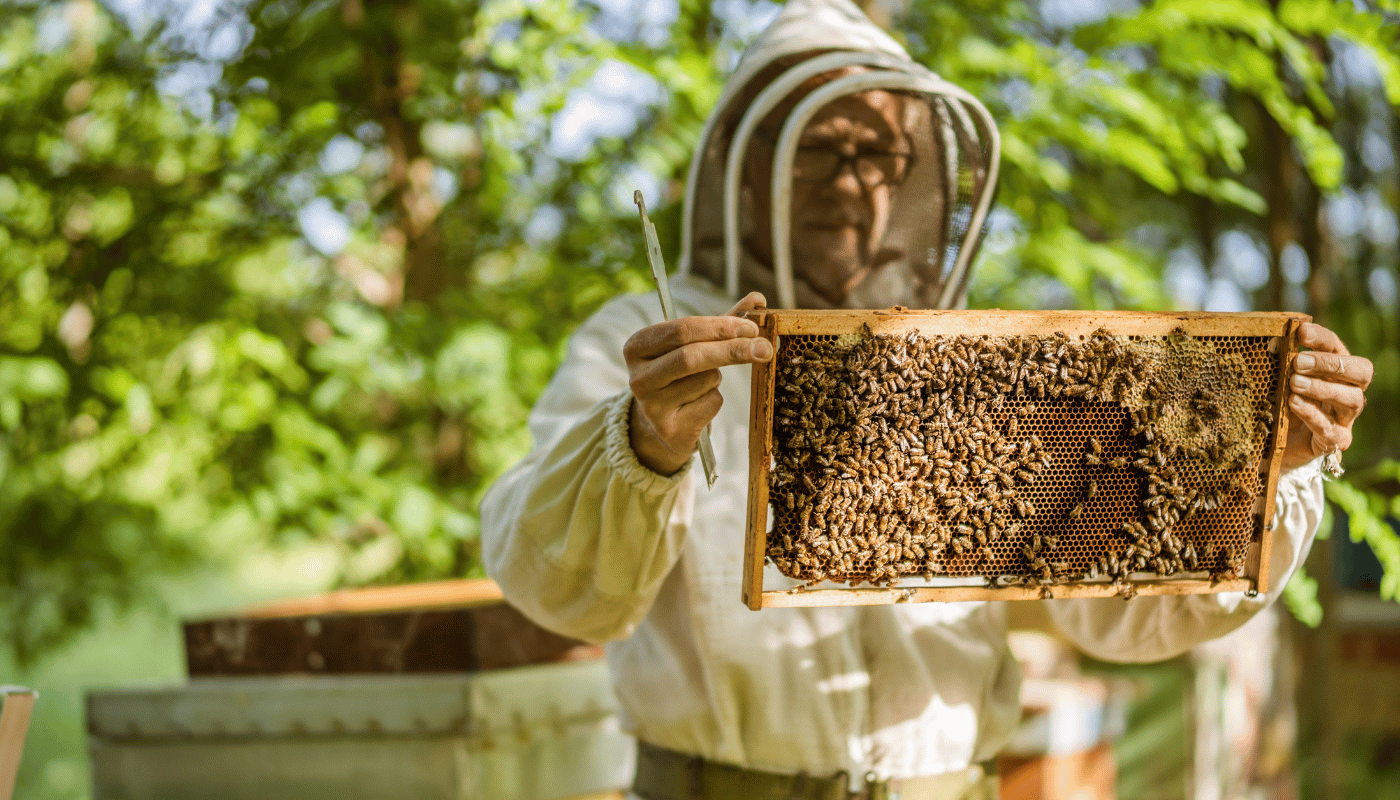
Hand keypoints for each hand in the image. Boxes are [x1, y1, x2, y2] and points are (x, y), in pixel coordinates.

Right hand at [624, 292, 770, 474]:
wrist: (664, 422)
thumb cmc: (682, 374)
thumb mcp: (696, 343)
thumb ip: (723, 321)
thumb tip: (757, 299)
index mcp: (638, 346)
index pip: (682, 330)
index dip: (720, 327)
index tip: (751, 328)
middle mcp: (638, 376)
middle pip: (691, 356)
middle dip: (732, 350)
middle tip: (764, 348)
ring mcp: (650, 405)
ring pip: (705, 380)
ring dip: (718, 378)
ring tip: (704, 383)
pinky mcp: (668, 429)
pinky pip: (710, 404)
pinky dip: (715, 399)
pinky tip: (699, 404)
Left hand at [1282, 322, 1372, 471]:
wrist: (1274, 446)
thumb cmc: (1278, 405)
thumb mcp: (1277, 381)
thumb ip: (1279, 362)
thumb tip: (1271, 337)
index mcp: (1336, 371)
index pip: (1337, 348)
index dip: (1322, 338)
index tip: (1300, 332)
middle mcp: (1348, 391)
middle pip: (1361, 372)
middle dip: (1331, 364)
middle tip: (1299, 363)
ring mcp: (1344, 418)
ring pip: (1352, 399)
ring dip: (1322, 388)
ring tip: (1295, 384)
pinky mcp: (1334, 440)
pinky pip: (1330, 428)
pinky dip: (1312, 414)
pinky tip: (1294, 404)